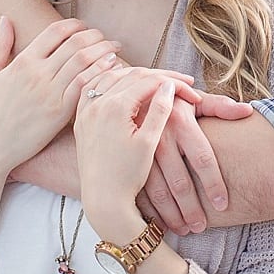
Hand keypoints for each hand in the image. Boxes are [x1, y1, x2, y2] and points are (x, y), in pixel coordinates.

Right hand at [0, 16, 121, 174]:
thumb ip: (0, 45)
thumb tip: (5, 18)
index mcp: (22, 61)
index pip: (55, 31)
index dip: (75, 25)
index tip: (85, 28)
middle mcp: (37, 73)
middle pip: (75, 44)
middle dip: (95, 36)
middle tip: (106, 38)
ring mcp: (49, 93)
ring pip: (84, 62)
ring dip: (104, 52)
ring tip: (114, 50)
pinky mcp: (59, 112)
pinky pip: (85, 86)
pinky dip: (101, 74)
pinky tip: (111, 71)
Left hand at [74, 67, 176, 241]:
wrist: (102, 199)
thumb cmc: (129, 175)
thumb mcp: (149, 142)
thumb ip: (160, 110)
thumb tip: (169, 85)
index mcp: (115, 108)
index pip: (149, 82)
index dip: (174, 83)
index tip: (193, 89)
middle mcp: (96, 104)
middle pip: (131, 74)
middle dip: (159, 76)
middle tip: (181, 81)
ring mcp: (85, 110)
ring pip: (111, 77)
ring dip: (135, 74)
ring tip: (156, 78)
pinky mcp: (80, 119)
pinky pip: (94, 88)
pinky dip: (110, 80)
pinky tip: (121, 81)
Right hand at [139, 102, 234, 234]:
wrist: (132, 96)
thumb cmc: (171, 101)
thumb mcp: (194, 99)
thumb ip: (220, 106)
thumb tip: (248, 111)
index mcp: (180, 121)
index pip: (202, 159)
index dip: (213, 184)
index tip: (222, 204)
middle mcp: (160, 137)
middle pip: (179, 181)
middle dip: (191, 208)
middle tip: (201, 227)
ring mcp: (140, 151)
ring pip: (157, 190)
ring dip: (171, 214)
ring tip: (185, 230)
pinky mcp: (128, 160)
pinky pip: (139, 190)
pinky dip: (149, 210)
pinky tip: (160, 223)